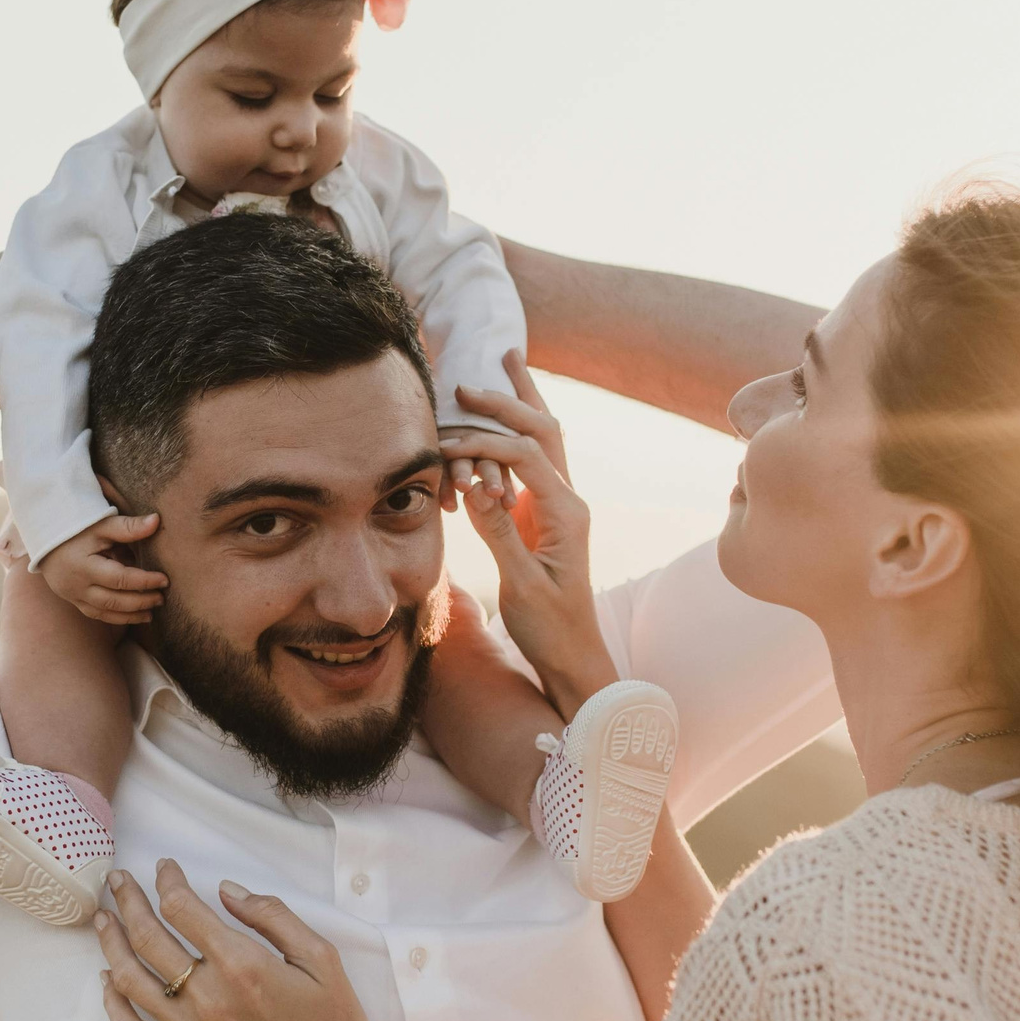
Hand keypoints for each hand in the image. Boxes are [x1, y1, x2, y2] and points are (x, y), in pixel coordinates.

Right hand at [36, 513, 165, 623]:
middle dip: (141, 601)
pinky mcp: (73, 601)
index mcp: (84, 566)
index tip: (164, 580)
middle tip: (161, 598)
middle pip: (114, 601)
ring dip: (131, 615)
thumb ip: (128, 526)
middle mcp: (76, 586)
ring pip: (105, 613)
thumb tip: (156, 521)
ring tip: (152, 612)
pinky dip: (117, 618)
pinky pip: (97, 615)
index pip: (120, 579)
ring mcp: (73, 596)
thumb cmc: (77, 528)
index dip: (144, 581)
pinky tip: (135, 616)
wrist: (45, 538)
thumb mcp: (101, 524)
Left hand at [95, 861, 394, 1020]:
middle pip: (148, 937)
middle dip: (128, 901)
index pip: (183, 908)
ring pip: (129, 979)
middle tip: (117, 881)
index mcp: (243, 965)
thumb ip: (273, 917)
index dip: (167, 881)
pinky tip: (107, 980)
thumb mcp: (322, 960)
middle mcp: (208, 998)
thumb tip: (226, 890)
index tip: (163, 867)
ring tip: (104, 920)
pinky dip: (111, 1001)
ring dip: (110, 943)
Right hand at [439, 353, 618, 717]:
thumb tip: (475, 484)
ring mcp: (558, 507)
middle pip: (544, 430)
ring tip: (509, 363)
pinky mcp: (544, 518)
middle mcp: (567, 501)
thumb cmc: (549, 628)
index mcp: (565, 512)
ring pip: (544, 439)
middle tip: (485, 364)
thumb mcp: (522, 582)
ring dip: (525, 402)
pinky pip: (530, 463)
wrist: (574, 657)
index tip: (446, 440)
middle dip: (515, 396)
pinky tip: (501, 416)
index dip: (485, 441)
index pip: (524, 455)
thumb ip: (498, 531)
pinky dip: (515, 432)